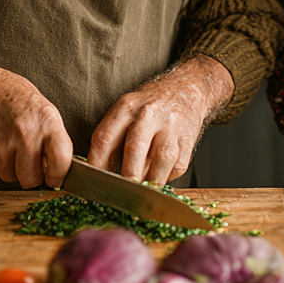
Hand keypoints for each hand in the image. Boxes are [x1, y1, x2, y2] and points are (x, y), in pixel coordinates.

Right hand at [0, 70, 74, 188]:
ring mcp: (4, 143)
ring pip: (12, 178)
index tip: (55, 177)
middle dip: (31, 176)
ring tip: (9, 146)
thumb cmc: (11, 95)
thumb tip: (58, 167)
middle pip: (32, 179)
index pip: (62, 159)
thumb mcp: (42, 108)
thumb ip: (52, 137)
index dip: (59, 174)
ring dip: (11, 169)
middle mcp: (26, 133)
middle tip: (28, 163)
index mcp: (47, 120)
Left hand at [88, 55, 232, 184]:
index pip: (105, 138)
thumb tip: (102, 176)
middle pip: (135, 148)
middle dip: (128, 175)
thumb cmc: (148, 107)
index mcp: (126, 108)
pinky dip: (168, 176)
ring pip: (162, 158)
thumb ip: (112, 141)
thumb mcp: (124, 113)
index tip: (94, 182)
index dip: (97, 164)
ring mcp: (171, 126)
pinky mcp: (188, 139)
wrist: (185, 90)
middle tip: (122, 192)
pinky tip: (160, 176)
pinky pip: (178, 165)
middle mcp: (148, 115)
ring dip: (152, 180)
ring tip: (143, 192)